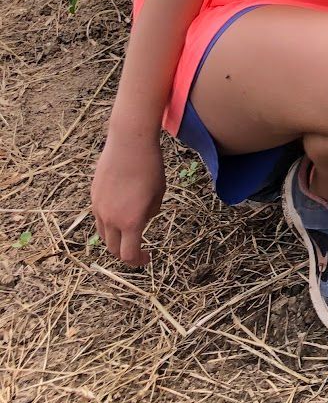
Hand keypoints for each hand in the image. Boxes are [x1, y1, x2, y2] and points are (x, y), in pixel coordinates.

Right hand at [91, 129, 165, 265]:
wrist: (129, 141)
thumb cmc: (150, 165)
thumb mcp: (159, 192)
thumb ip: (150, 212)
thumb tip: (142, 219)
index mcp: (131, 221)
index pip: (129, 254)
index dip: (138, 261)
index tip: (147, 258)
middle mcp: (111, 218)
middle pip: (114, 249)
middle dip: (126, 254)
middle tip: (138, 250)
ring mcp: (99, 207)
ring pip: (103, 234)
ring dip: (115, 239)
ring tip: (128, 234)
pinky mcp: (93, 196)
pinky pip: (99, 217)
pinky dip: (108, 222)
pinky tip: (119, 213)